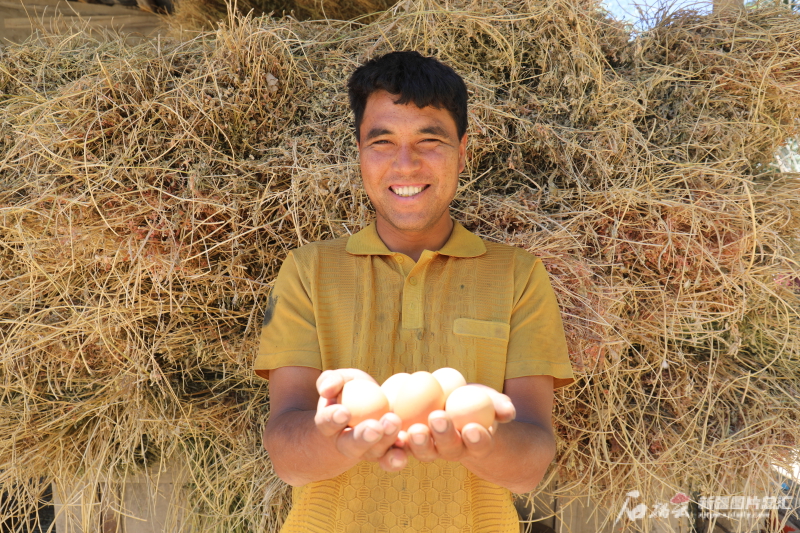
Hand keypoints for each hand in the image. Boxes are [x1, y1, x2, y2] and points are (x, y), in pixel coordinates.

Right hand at [313, 369, 407, 470]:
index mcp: (329, 426)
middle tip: (375, 427)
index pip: (326, 423)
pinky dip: (401, 451)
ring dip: (386, 441)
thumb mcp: (339, 380)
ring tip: (395, 423)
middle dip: (363, 438)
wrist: (366, 406)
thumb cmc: (348, 389)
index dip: (333, 419)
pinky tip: (409, 440)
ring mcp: (368, 451)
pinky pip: (394, 456)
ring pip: (376, 452)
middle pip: (352, 446)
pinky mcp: (389, 451)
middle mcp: (347, 444)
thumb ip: (331, 380)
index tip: (343, 412)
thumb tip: (327, 390)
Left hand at [400, 384, 515, 462]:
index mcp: (476, 442)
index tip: (473, 428)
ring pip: (424, 452)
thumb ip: (500, 405)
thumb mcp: (490, 399)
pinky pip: (401, 446)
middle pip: (448, 449)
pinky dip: (395, 441)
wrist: (452, 405)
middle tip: (437, 417)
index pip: (480, 444)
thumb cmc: (477, 401)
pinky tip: (390, 427)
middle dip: (443, 436)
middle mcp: (452, 451)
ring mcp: (430, 450)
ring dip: (418, 443)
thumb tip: (508, 412)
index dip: (477, 439)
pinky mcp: (409, 444)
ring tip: (413, 429)